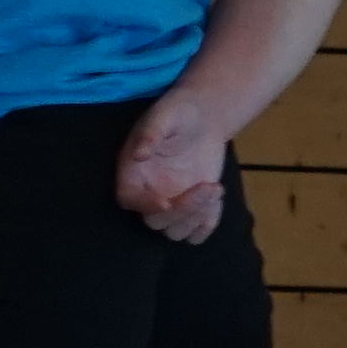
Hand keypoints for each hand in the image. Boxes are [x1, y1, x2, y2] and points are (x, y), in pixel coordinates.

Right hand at [112, 96, 230, 243]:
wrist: (204, 117)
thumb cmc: (179, 112)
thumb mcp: (164, 115)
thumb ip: (151, 133)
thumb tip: (139, 154)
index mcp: (133, 172)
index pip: (130, 198)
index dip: (145, 205)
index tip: (167, 202)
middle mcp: (149, 193)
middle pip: (155, 222)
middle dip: (182, 211)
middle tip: (206, 188)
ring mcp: (171, 204)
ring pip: (175, 232)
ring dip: (196, 218)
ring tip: (215, 190)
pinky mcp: (192, 210)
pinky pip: (196, 234)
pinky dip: (207, 224)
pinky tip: (216, 198)